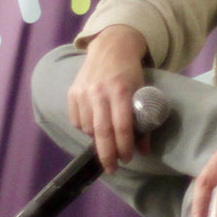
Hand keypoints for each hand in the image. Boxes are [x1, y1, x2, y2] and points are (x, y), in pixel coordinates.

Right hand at [67, 25, 149, 171]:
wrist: (111, 48)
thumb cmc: (132, 72)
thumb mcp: (144, 91)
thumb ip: (144, 119)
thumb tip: (144, 150)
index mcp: (121, 90)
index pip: (122, 125)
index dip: (125, 145)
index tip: (128, 159)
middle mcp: (99, 92)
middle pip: (102, 132)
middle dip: (107, 154)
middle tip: (113, 168)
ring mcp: (83, 93)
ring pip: (88, 128)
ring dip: (98, 141)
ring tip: (108, 145)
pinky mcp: (72, 93)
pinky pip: (77, 121)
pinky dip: (86, 130)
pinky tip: (96, 130)